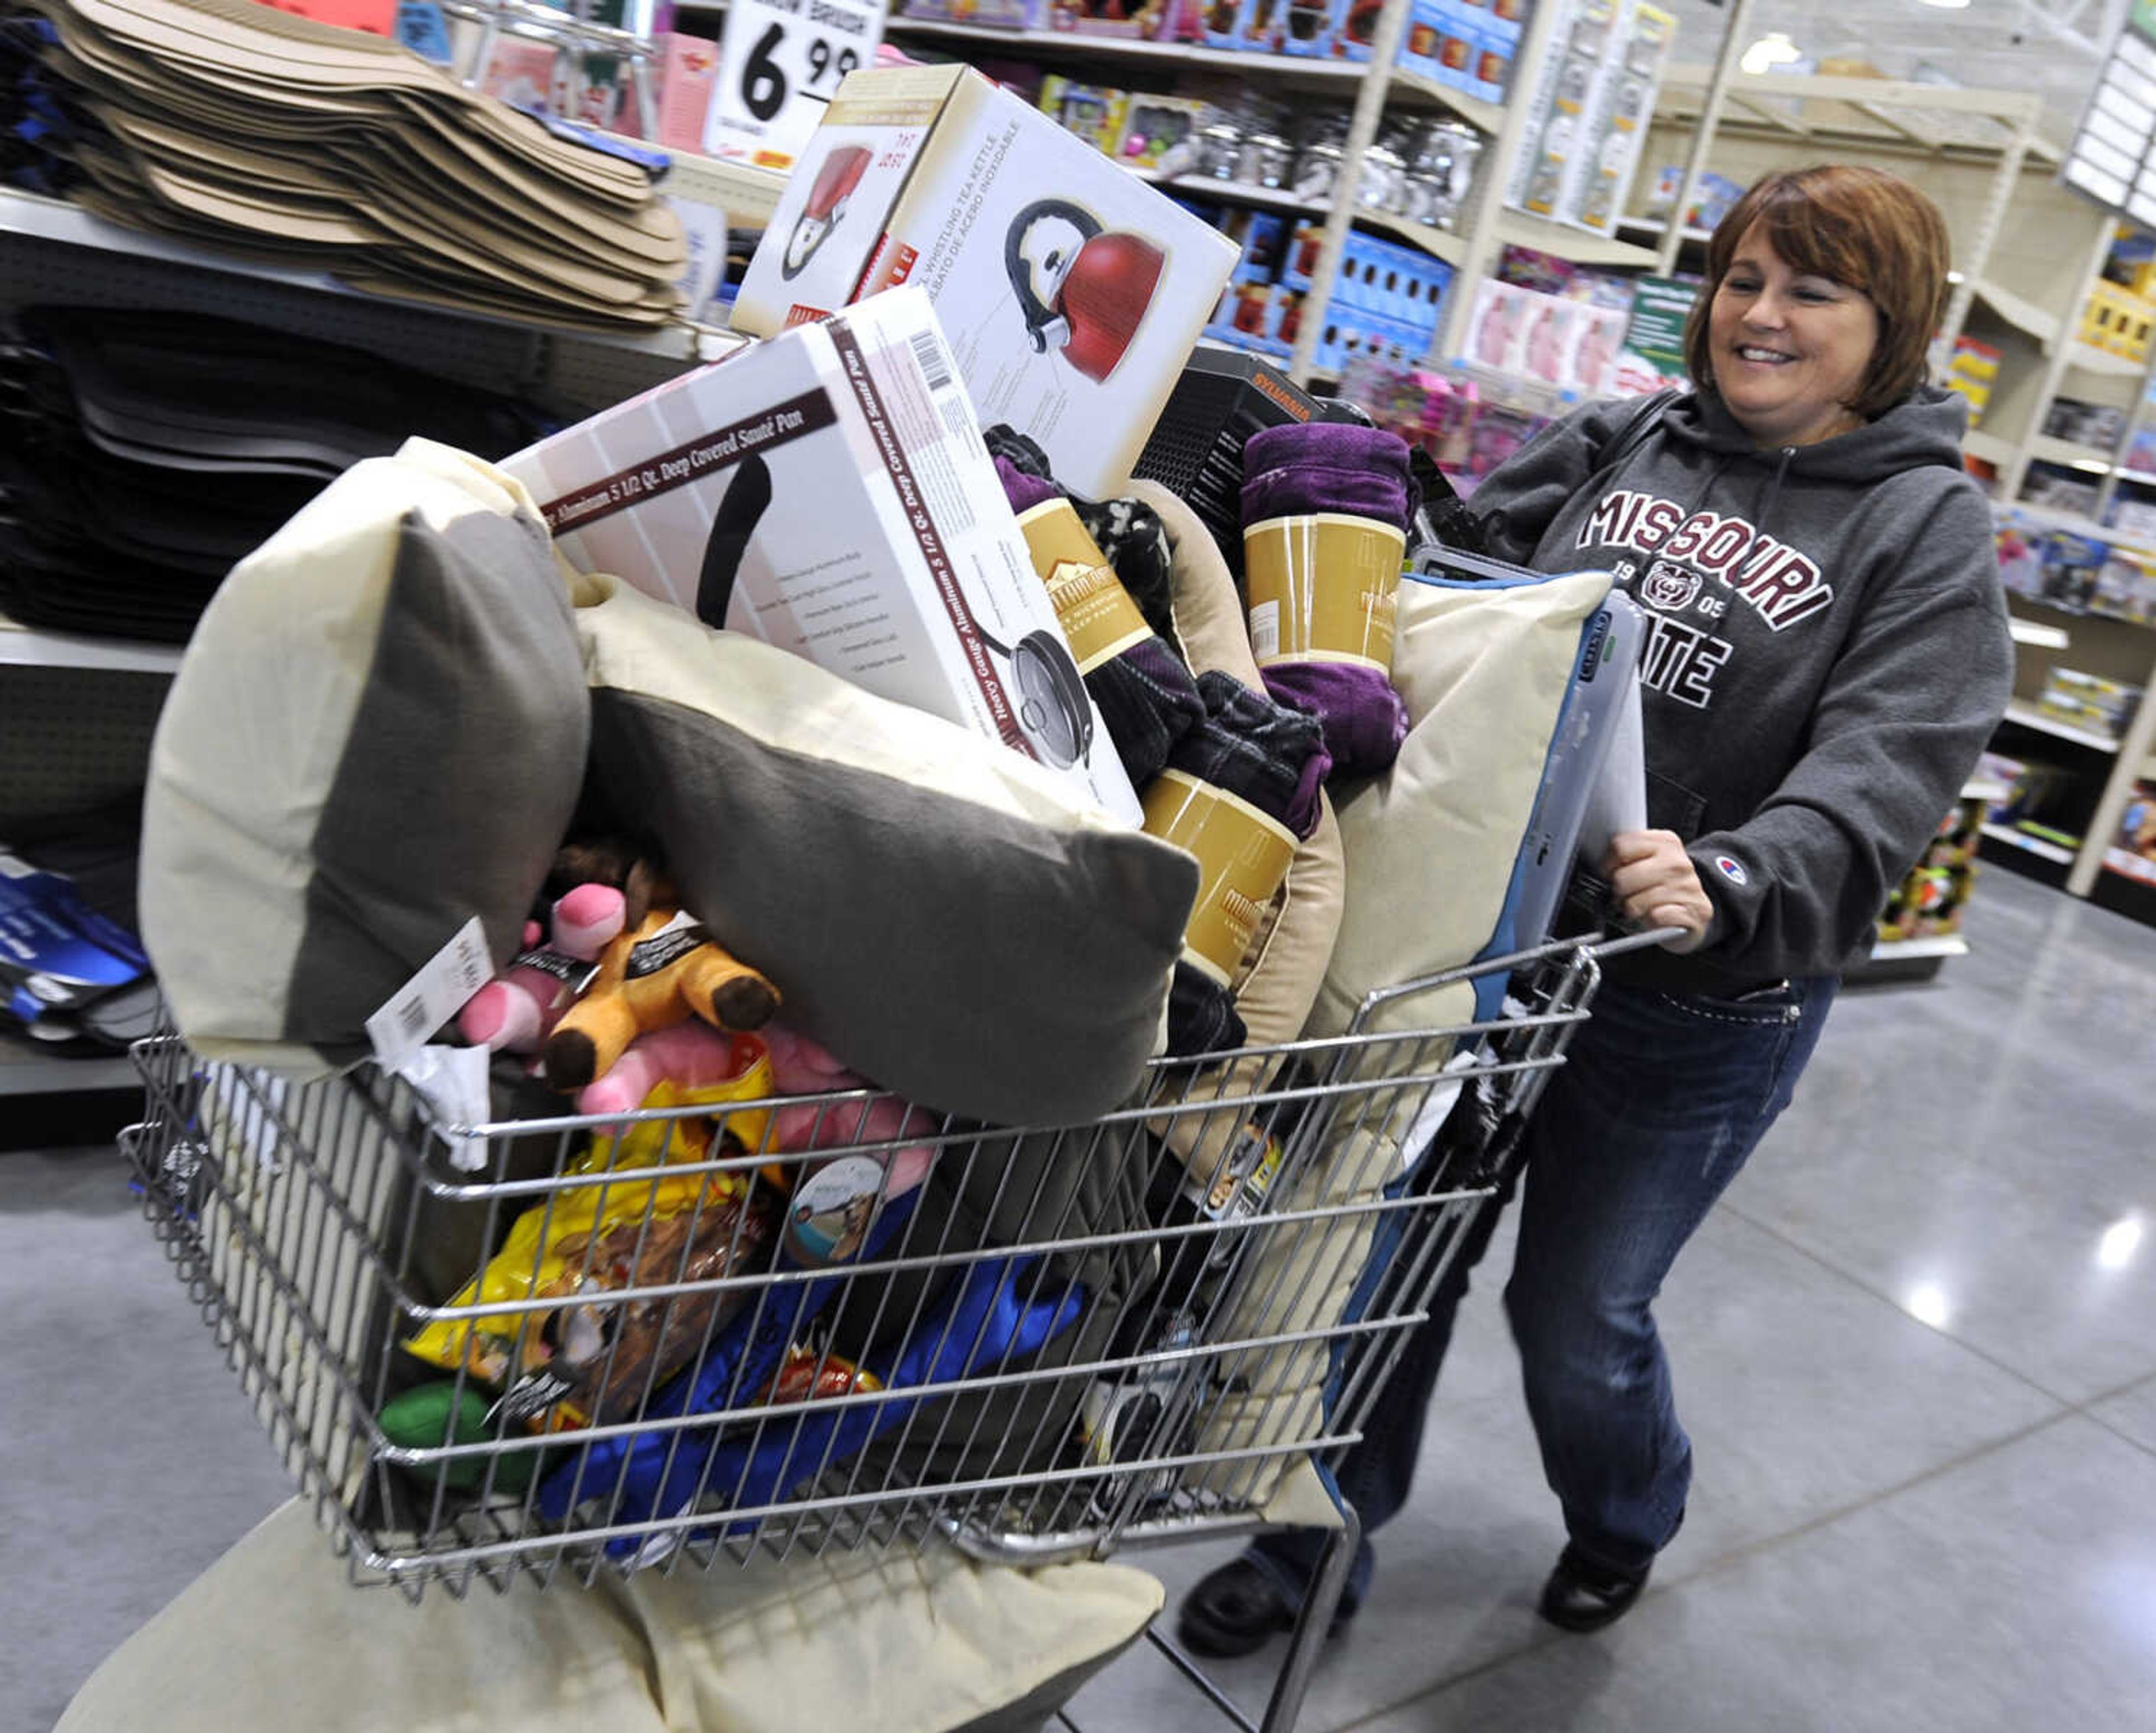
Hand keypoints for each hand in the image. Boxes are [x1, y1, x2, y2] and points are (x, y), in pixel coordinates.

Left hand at [1603, 830, 1714, 952]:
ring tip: (1639, 908)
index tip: (1609, 873)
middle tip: (1625, 895)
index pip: (1620, 846)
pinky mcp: (1694, 913)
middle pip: (1622, 877)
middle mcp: (1678, 862)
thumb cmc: (1661, 888)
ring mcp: (1688, 887)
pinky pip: (1656, 917)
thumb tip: (1601, 864)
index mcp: (1665, 842)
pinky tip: (1655, 918)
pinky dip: (1650, 921)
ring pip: (1634, 903)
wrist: (1693, 912)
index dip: (1607, 864)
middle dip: (1618, 891)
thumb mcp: (1646, 862)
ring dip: (1631, 910)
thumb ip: (1627, 856)